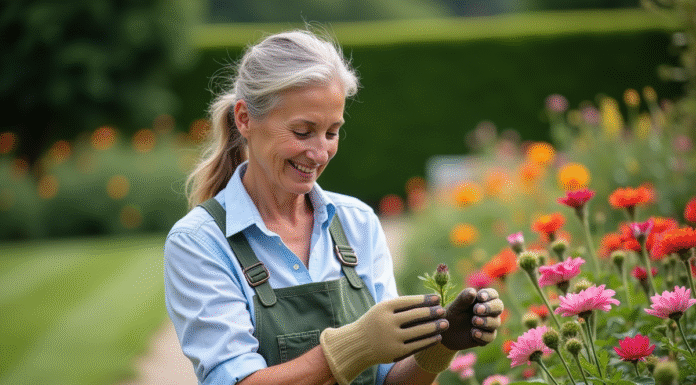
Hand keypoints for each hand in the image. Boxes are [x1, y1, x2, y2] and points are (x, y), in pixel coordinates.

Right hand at [320, 294, 448, 384]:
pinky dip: (429, 341)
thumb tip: (427, 301)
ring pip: (418, 331)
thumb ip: (401, 306)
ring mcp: (391, 338)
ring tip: (445, 323)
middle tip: (443, 310)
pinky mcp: (395, 352)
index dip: (424, 299)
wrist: (357, 344)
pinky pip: (417, 345)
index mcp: (383, 308)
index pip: (408, 301)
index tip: (437, 298)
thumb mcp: (382, 310)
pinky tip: (437, 337)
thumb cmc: (374, 323)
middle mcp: (387, 322)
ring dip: (434, 327)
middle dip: (432, 312)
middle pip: (415, 315)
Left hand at [439, 288, 502, 349]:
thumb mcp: (456, 306)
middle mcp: (489, 311)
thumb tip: (473, 292)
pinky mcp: (487, 337)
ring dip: (486, 321)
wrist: (448, 332)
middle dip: (489, 308)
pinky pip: (490, 336)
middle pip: (499, 306)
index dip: (489, 294)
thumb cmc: (453, 314)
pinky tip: (474, 333)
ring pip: (496, 322)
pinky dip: (483, 335)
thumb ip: (464, 298)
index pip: (493, 294)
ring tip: (473, 321)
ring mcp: (489, 324)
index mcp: (483, 300)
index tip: (480, 297)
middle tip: (477, 310)